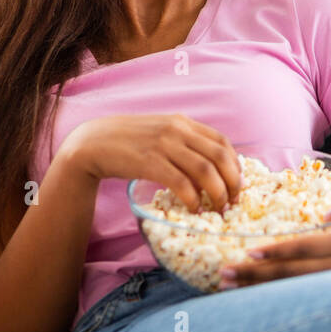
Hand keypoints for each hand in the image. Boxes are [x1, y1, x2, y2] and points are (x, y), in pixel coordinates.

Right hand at [62, 114, 240, 211]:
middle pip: (219, 156)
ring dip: (217, 192)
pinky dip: (193, 198)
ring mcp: (164, 145)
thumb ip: (183, 144)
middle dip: (232, 182)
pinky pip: (181, 182)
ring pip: (205, 170)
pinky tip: (194, 208)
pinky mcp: (149, 162)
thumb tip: (209, 170)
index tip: (237, 184)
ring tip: (218, 209)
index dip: (235, 165)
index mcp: (183, 122)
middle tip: (233, 201)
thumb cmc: (129, 142)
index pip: (222, 142)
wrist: (93, 142)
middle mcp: (177, 130)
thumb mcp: (161, 133)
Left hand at [220, 193, 330, 287]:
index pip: (304, 248)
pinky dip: (273, 297)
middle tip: (226, 274)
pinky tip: (252, 295)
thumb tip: (325, 211)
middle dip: (256, 275)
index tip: (250, 253)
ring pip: (291, 289)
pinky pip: (298, 296)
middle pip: (290, 274)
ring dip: (259, 289)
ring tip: (230, 286)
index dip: (277, 252)